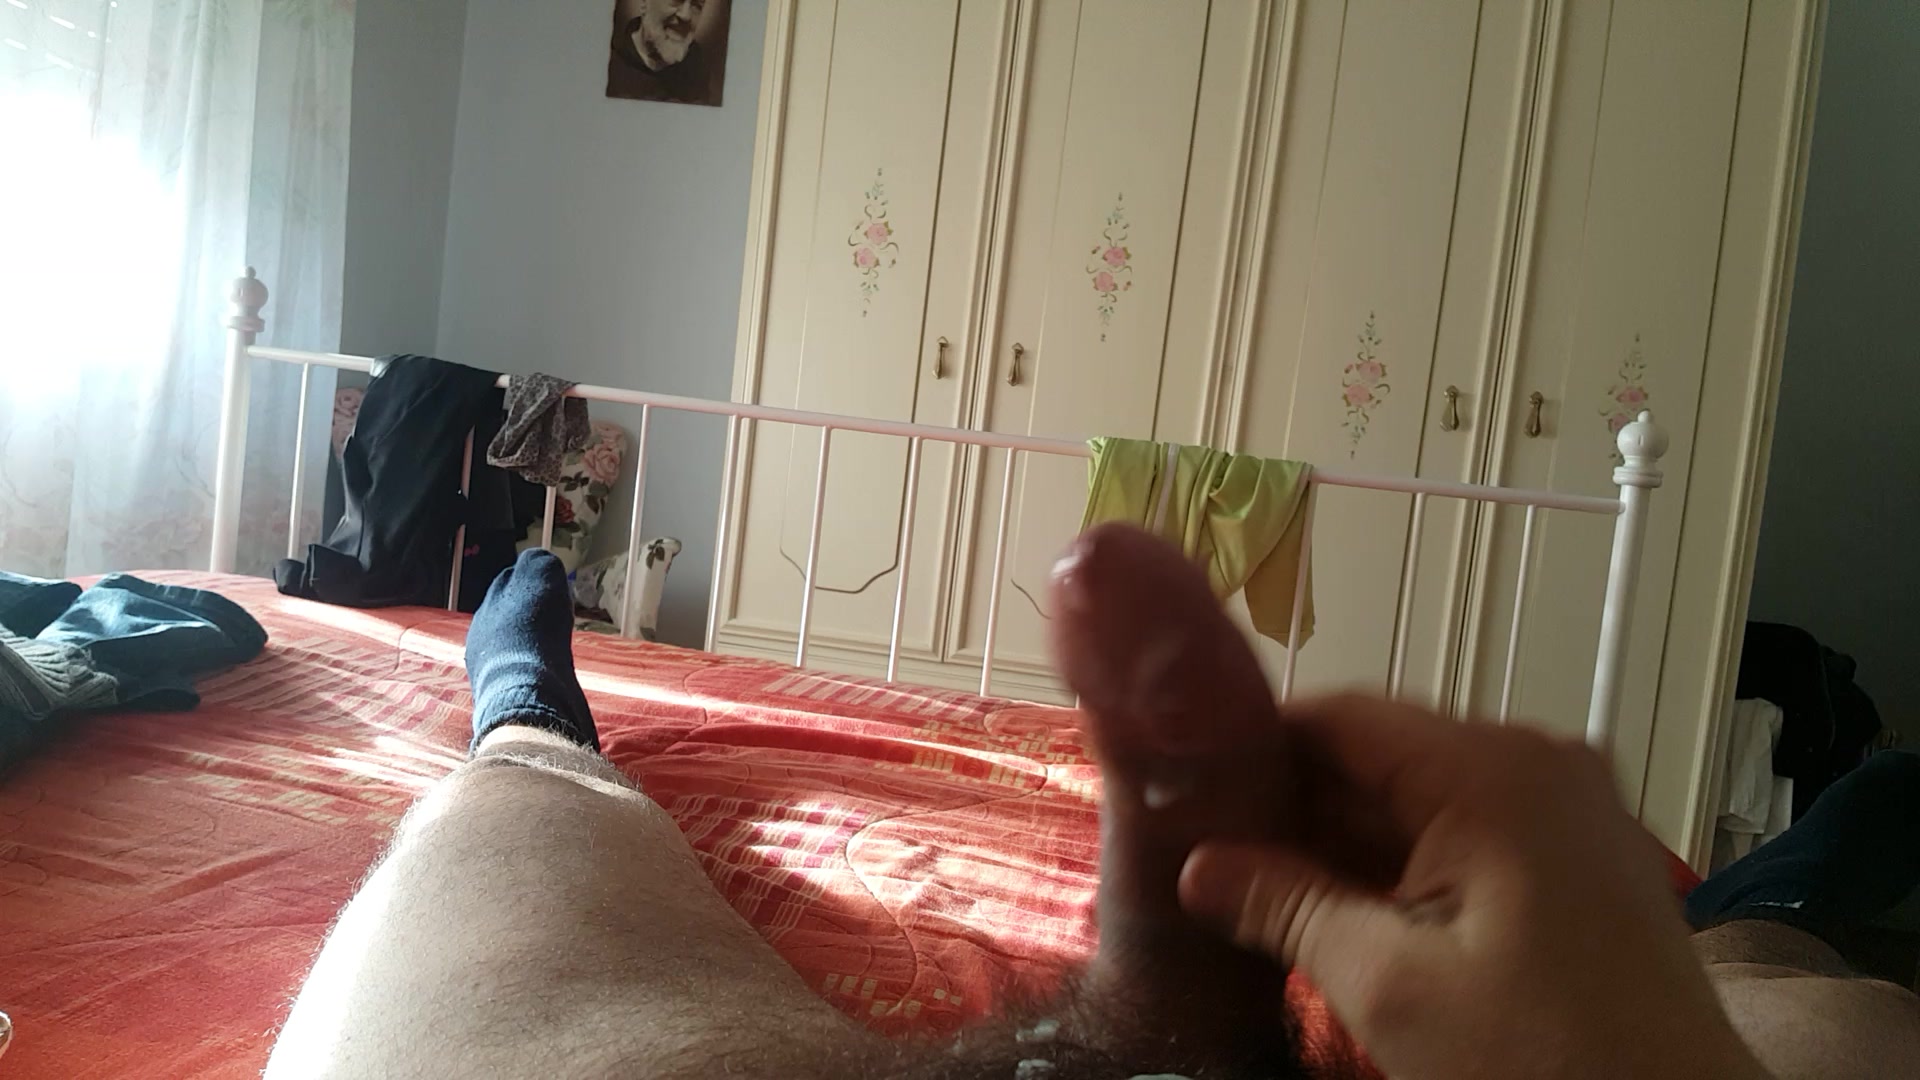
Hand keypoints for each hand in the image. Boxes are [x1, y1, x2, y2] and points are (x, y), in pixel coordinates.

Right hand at [1178, 695, 1769, 1079]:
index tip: (1181, 781)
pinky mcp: (1580, 860)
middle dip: (1293, 805)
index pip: (1342, 716)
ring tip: (1251, 887)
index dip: (1254, 743)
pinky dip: (1402, 867)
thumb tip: (1196, 867)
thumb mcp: (1390, 985)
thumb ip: (1285, 908)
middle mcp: (1538, 763)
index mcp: (1493, 768)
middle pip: (1381, 756)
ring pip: (1420, 801)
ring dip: (1342, 844)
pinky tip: (1337, 912)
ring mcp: (1567, 811)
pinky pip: (1467, 835)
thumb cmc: (1545, 1061)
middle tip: (1202, 850)